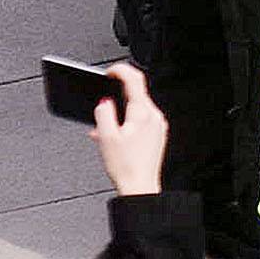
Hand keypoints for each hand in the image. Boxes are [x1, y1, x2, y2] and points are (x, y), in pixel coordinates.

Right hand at [89, 57, 168, 199]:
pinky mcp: (157, 136)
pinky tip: (114, 136)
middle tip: (102, 103)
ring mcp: (157, 127)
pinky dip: (126, 122)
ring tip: (104, 127)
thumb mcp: (106, 137)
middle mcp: (154, 117)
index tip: (109, 71)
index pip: (134, 79)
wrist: (140, 188)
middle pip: (136, 94)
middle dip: (116, 96)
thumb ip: (103, 113)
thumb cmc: (126, 167)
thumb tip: (104, 102)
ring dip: (120, 112)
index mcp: (142, 113)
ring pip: (137, 109)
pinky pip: (141, 121)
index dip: (120, 70)